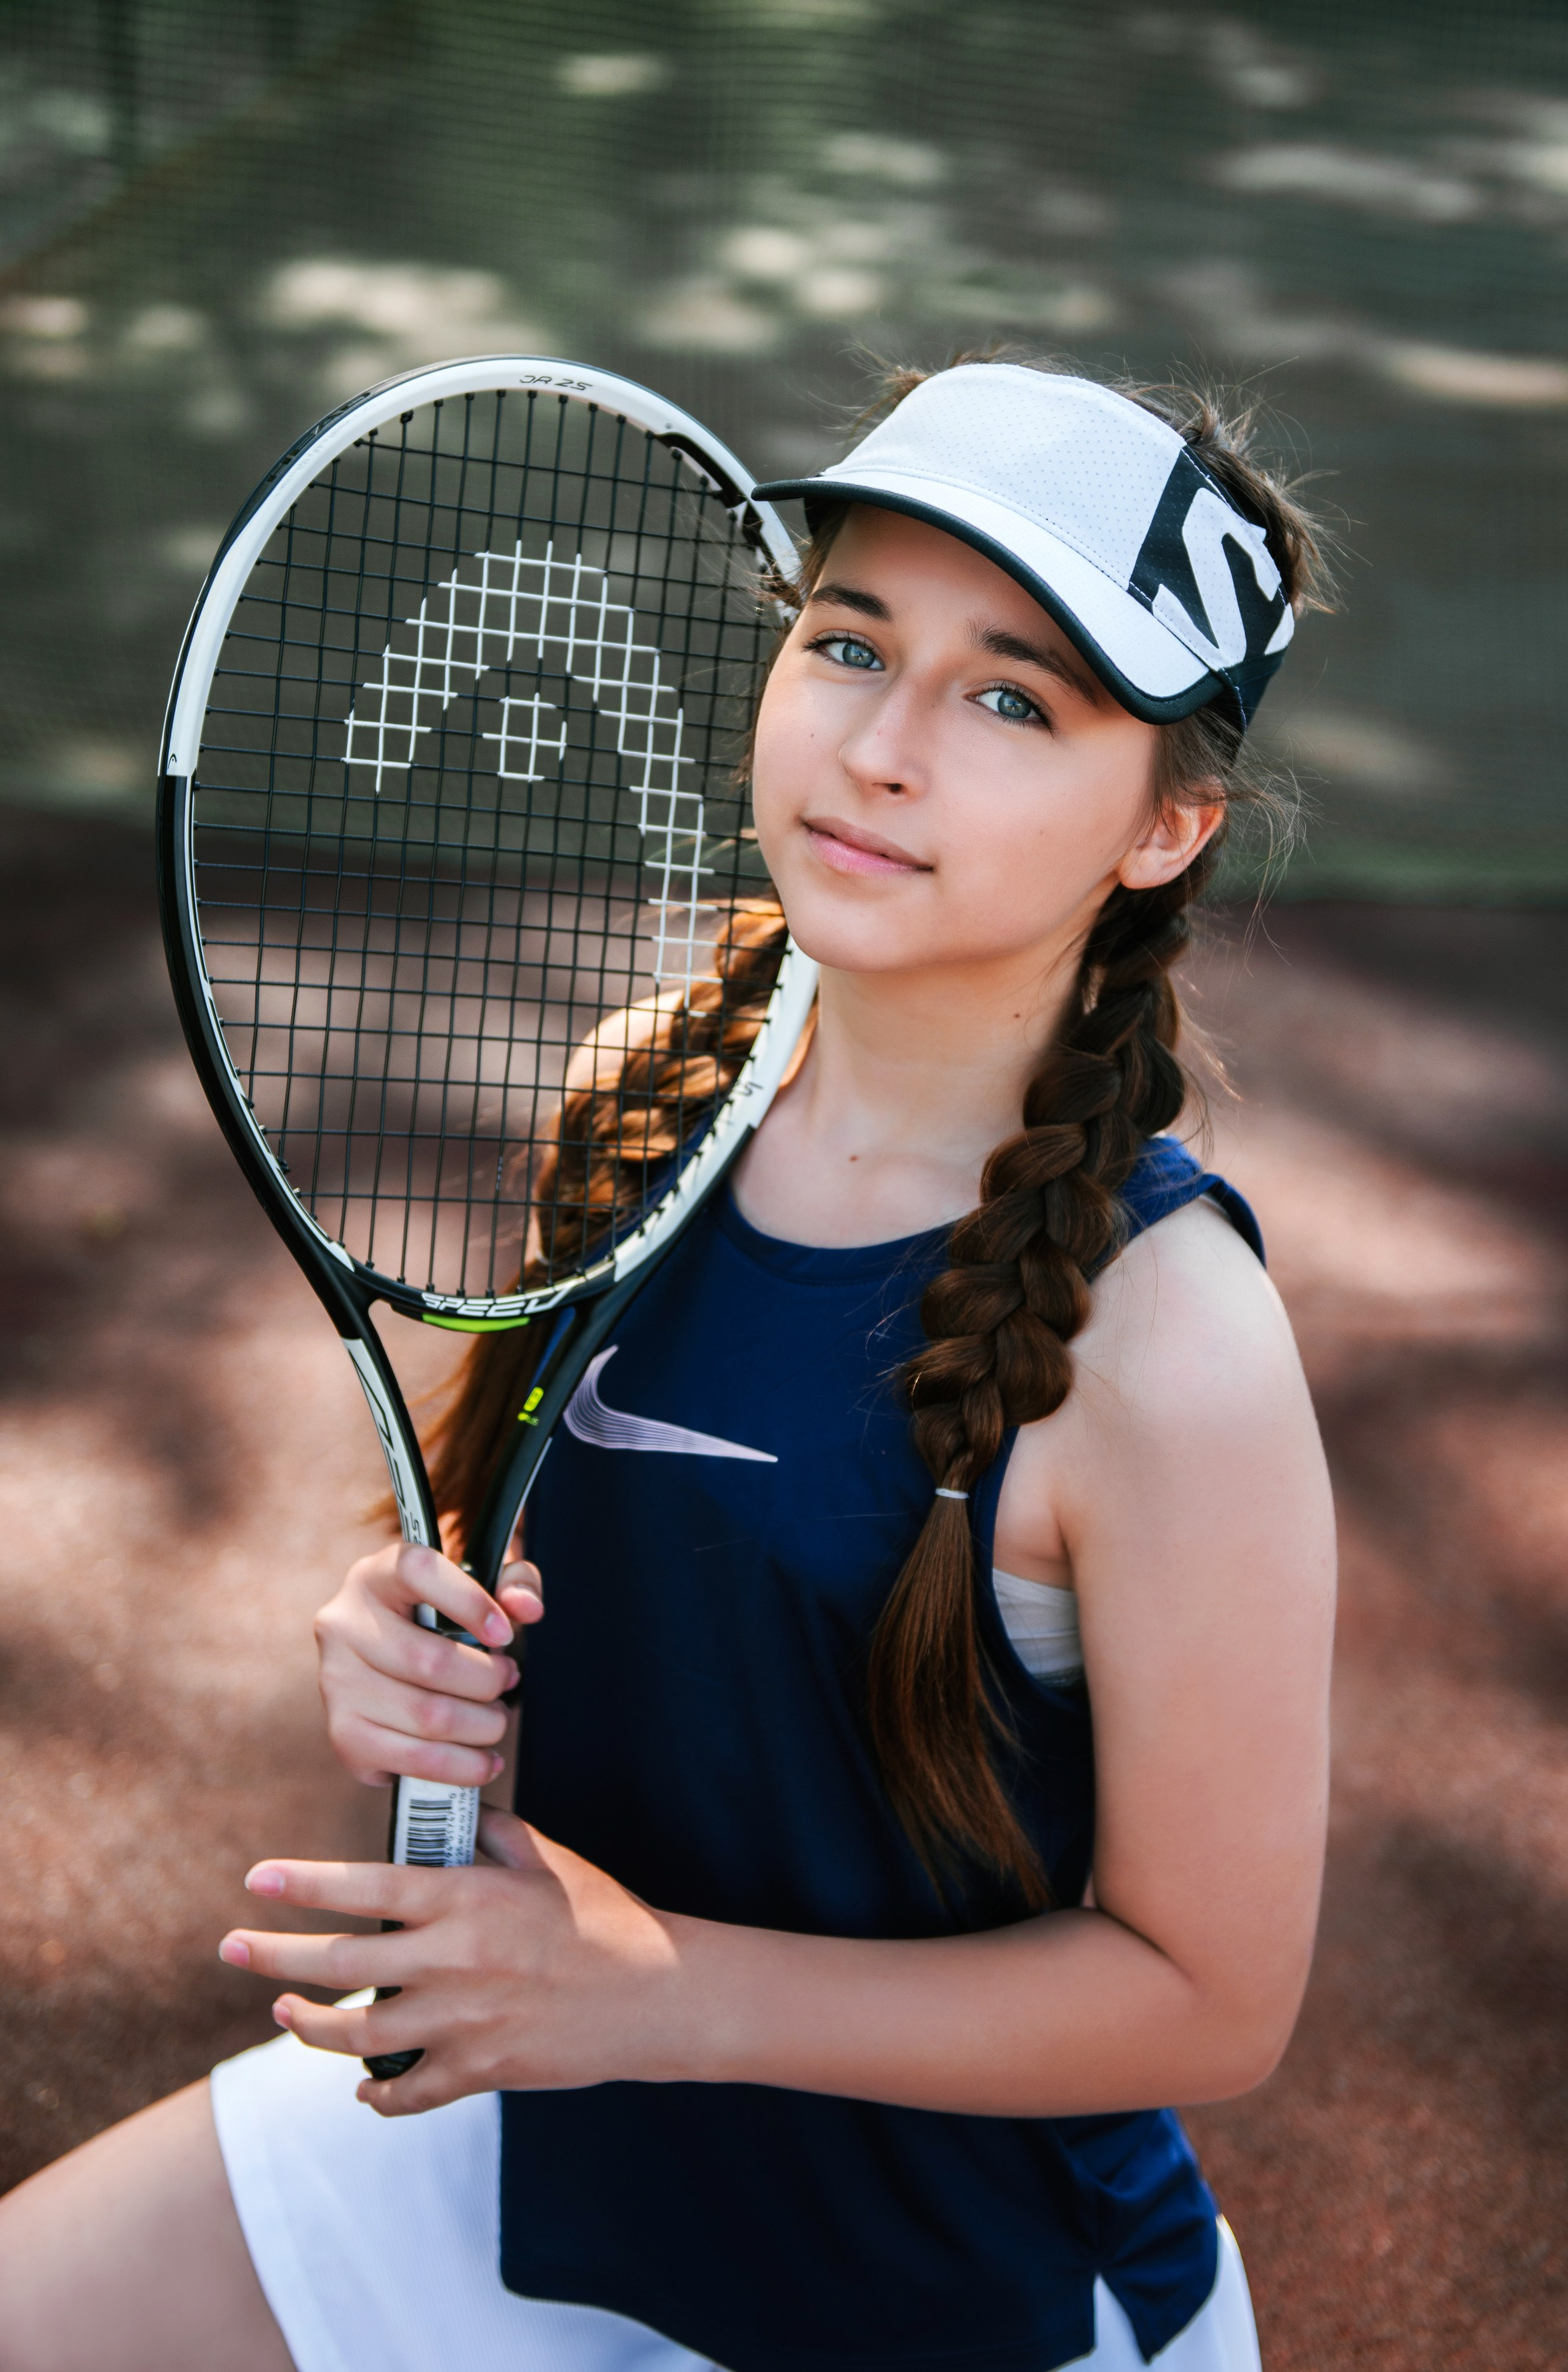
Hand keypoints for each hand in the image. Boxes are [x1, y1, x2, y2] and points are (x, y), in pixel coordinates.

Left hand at [218, 1809, 693, 2113]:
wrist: (658, 1993)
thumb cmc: (603, 1915)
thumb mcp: (547, 1857)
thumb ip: (490, 1834)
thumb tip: (449, 1812)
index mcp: (467, 1899)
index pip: (365, 1888)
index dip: (304, 1885)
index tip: (256, 1881)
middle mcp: (453, 1960)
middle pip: (339, 1966)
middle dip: (273, 1958)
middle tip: (232, 1949)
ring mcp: (463, 2022)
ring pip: (356, 2034)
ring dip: (309, 2026)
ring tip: (285, 2015)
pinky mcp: (480, 2070)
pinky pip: (406, 2090)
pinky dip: (378, 2091)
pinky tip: (363, 2084)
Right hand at [314, 1541, 542, 1788]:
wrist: (391, 1659)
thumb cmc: (442, 1617)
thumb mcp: (479, 1586)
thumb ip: (514, 1582)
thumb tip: (526, 1609)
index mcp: (377, 1575)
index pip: (418, 1572)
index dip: (470, 1602)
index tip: (505, 1633)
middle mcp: (343, 1625)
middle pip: (429, 1661)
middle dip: (488, 1681)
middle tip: (508, 1682)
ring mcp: (336, 1683)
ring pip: (427, 1716)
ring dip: (482, 1726)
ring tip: (496, 1718)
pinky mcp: (344, 1734)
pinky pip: (412, 1760)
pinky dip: (460, 1767)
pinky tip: (482, 1761)